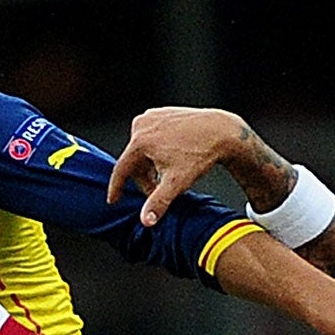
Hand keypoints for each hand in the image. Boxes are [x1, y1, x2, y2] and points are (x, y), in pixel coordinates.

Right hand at [107, 106, 254, 227]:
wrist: (220, 131)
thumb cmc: (199, 154)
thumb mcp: (177, 183)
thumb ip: (158, 203)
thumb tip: (145, 222)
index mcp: (140, 141)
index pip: (121, 170)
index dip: (117, 188)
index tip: (113, 200)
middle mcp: (142, 125)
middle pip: (133, 161)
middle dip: (144, 178)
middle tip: (158, 190)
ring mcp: (151, 116)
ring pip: (142, 150)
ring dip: (150, 165)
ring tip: (168, 172)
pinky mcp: (160, 113)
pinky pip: (151, 137)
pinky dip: (156, 150)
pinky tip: (172, 157)